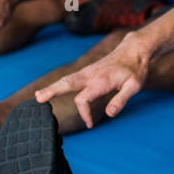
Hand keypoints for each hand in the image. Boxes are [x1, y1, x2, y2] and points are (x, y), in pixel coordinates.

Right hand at [34, 31, 150, 127]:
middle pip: (66, 84)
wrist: (134, 49)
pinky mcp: (88, 70)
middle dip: (52, 91)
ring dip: (52, 87)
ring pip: (66, 79)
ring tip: (38, 96)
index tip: (90, 124)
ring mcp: (88, 71)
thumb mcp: (134, 86)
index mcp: (100, 81)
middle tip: (38, 99)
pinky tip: (54, 88)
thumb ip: (121, 100)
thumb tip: (110, 114)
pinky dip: (60, 83)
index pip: (82, 99)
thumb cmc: (136, 68)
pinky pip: (71, 77)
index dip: (84, 113)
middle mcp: (90, 75)